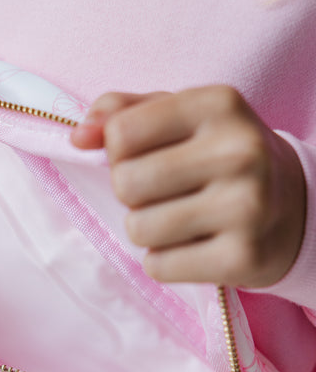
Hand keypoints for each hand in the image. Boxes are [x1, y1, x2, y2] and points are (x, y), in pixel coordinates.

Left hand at [71, 85, 305, 287]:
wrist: (295, 206)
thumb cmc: (219, 155)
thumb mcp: (182, 118)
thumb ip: (123, 113)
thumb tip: (78, 136)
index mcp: (218, 104)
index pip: (122, 133)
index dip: (118, 151)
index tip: (144, 155)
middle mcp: (238, 151)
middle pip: (126, 182)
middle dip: (130, 193)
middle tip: (162, 192)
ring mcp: (246, 207)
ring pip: (139, 228)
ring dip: (146, 229)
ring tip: (179, 219)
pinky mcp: (243, 258)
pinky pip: (159, 266)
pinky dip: (165, 261)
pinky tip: (194, 246)